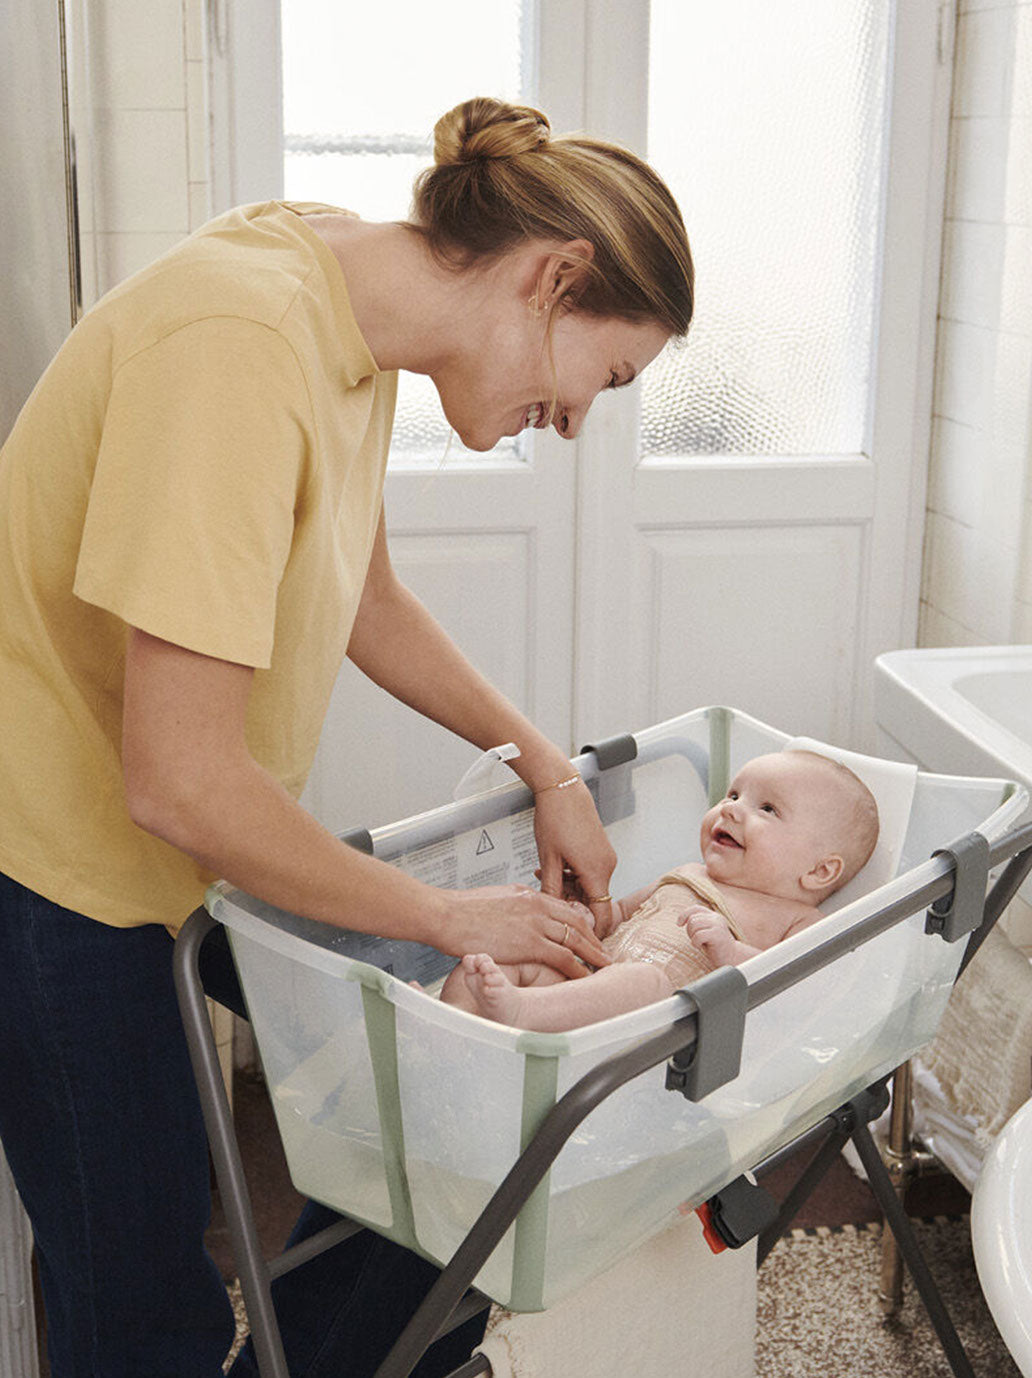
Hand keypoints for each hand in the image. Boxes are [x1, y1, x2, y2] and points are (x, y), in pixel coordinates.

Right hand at [442, 884, 607, 978]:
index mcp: (529, 895)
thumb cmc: (463, 910)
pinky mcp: (528, 942)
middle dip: (594, 940)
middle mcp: (537, 905)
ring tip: (604, 965)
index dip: (581, 925)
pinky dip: (577, 967)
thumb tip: (521, 918)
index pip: (565, 909)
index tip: (589, 937)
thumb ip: (516, 908)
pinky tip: (585, 976)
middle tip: (604, 953)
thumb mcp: (497, 899)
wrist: (446, 915)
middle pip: (577, 923)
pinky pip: (562, 957)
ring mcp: (535, 923)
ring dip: (592, 954)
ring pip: (575, 939)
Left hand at [533, 778, 617, 938]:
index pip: (601, 915)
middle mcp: (607, 866)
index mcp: (597, 872)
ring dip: (570, 888)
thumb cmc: (555, 817)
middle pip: (593, 901)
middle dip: (572, 904)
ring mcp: (605, 857)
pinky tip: (556, 866)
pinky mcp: (600, 850)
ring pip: (590, 886)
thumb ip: (552, 890)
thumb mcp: (548, 859)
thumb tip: (552, 913)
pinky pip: (589, 872)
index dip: (591, 931)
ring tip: (546, 874)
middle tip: (549, 899)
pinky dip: (574, 876)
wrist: (563, 788)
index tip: (578, 940)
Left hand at [679, 905, 736, 965]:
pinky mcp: (717, 934)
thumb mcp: (706, 931)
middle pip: (692, 919)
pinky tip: (701, 947)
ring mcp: (718, 925)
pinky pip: (698, 935)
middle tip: (697, 940)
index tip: (679, 924)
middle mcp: (716, 918)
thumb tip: (682, 919)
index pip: (695, 908)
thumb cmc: (715, 946)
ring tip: (699, 943)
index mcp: (713, 916)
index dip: (684, 914)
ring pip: (693, 925)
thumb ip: (698, 923)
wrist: (731, 958)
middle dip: (689, 931)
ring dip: (692, 936)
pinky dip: (695, 943)